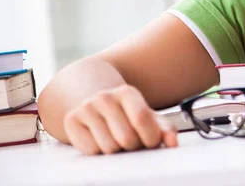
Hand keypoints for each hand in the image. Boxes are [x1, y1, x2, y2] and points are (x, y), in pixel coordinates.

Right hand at [63, 84, 177, 154]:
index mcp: (127, 93)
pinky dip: (99, 151)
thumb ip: (164, 129)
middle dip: (133, 146)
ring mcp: (86, 108)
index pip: (141, 118)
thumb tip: (173, 143)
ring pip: (108, 147)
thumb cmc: (126, 114)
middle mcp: (105, 97)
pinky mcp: (71, 121)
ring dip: (117, 150)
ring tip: (117, 139)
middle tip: (132, 141)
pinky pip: (90, 150)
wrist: (95, 102)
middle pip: (125, 137)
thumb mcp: (148, 117)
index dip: (150, 137)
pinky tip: (100, 139)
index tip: (151, 142)